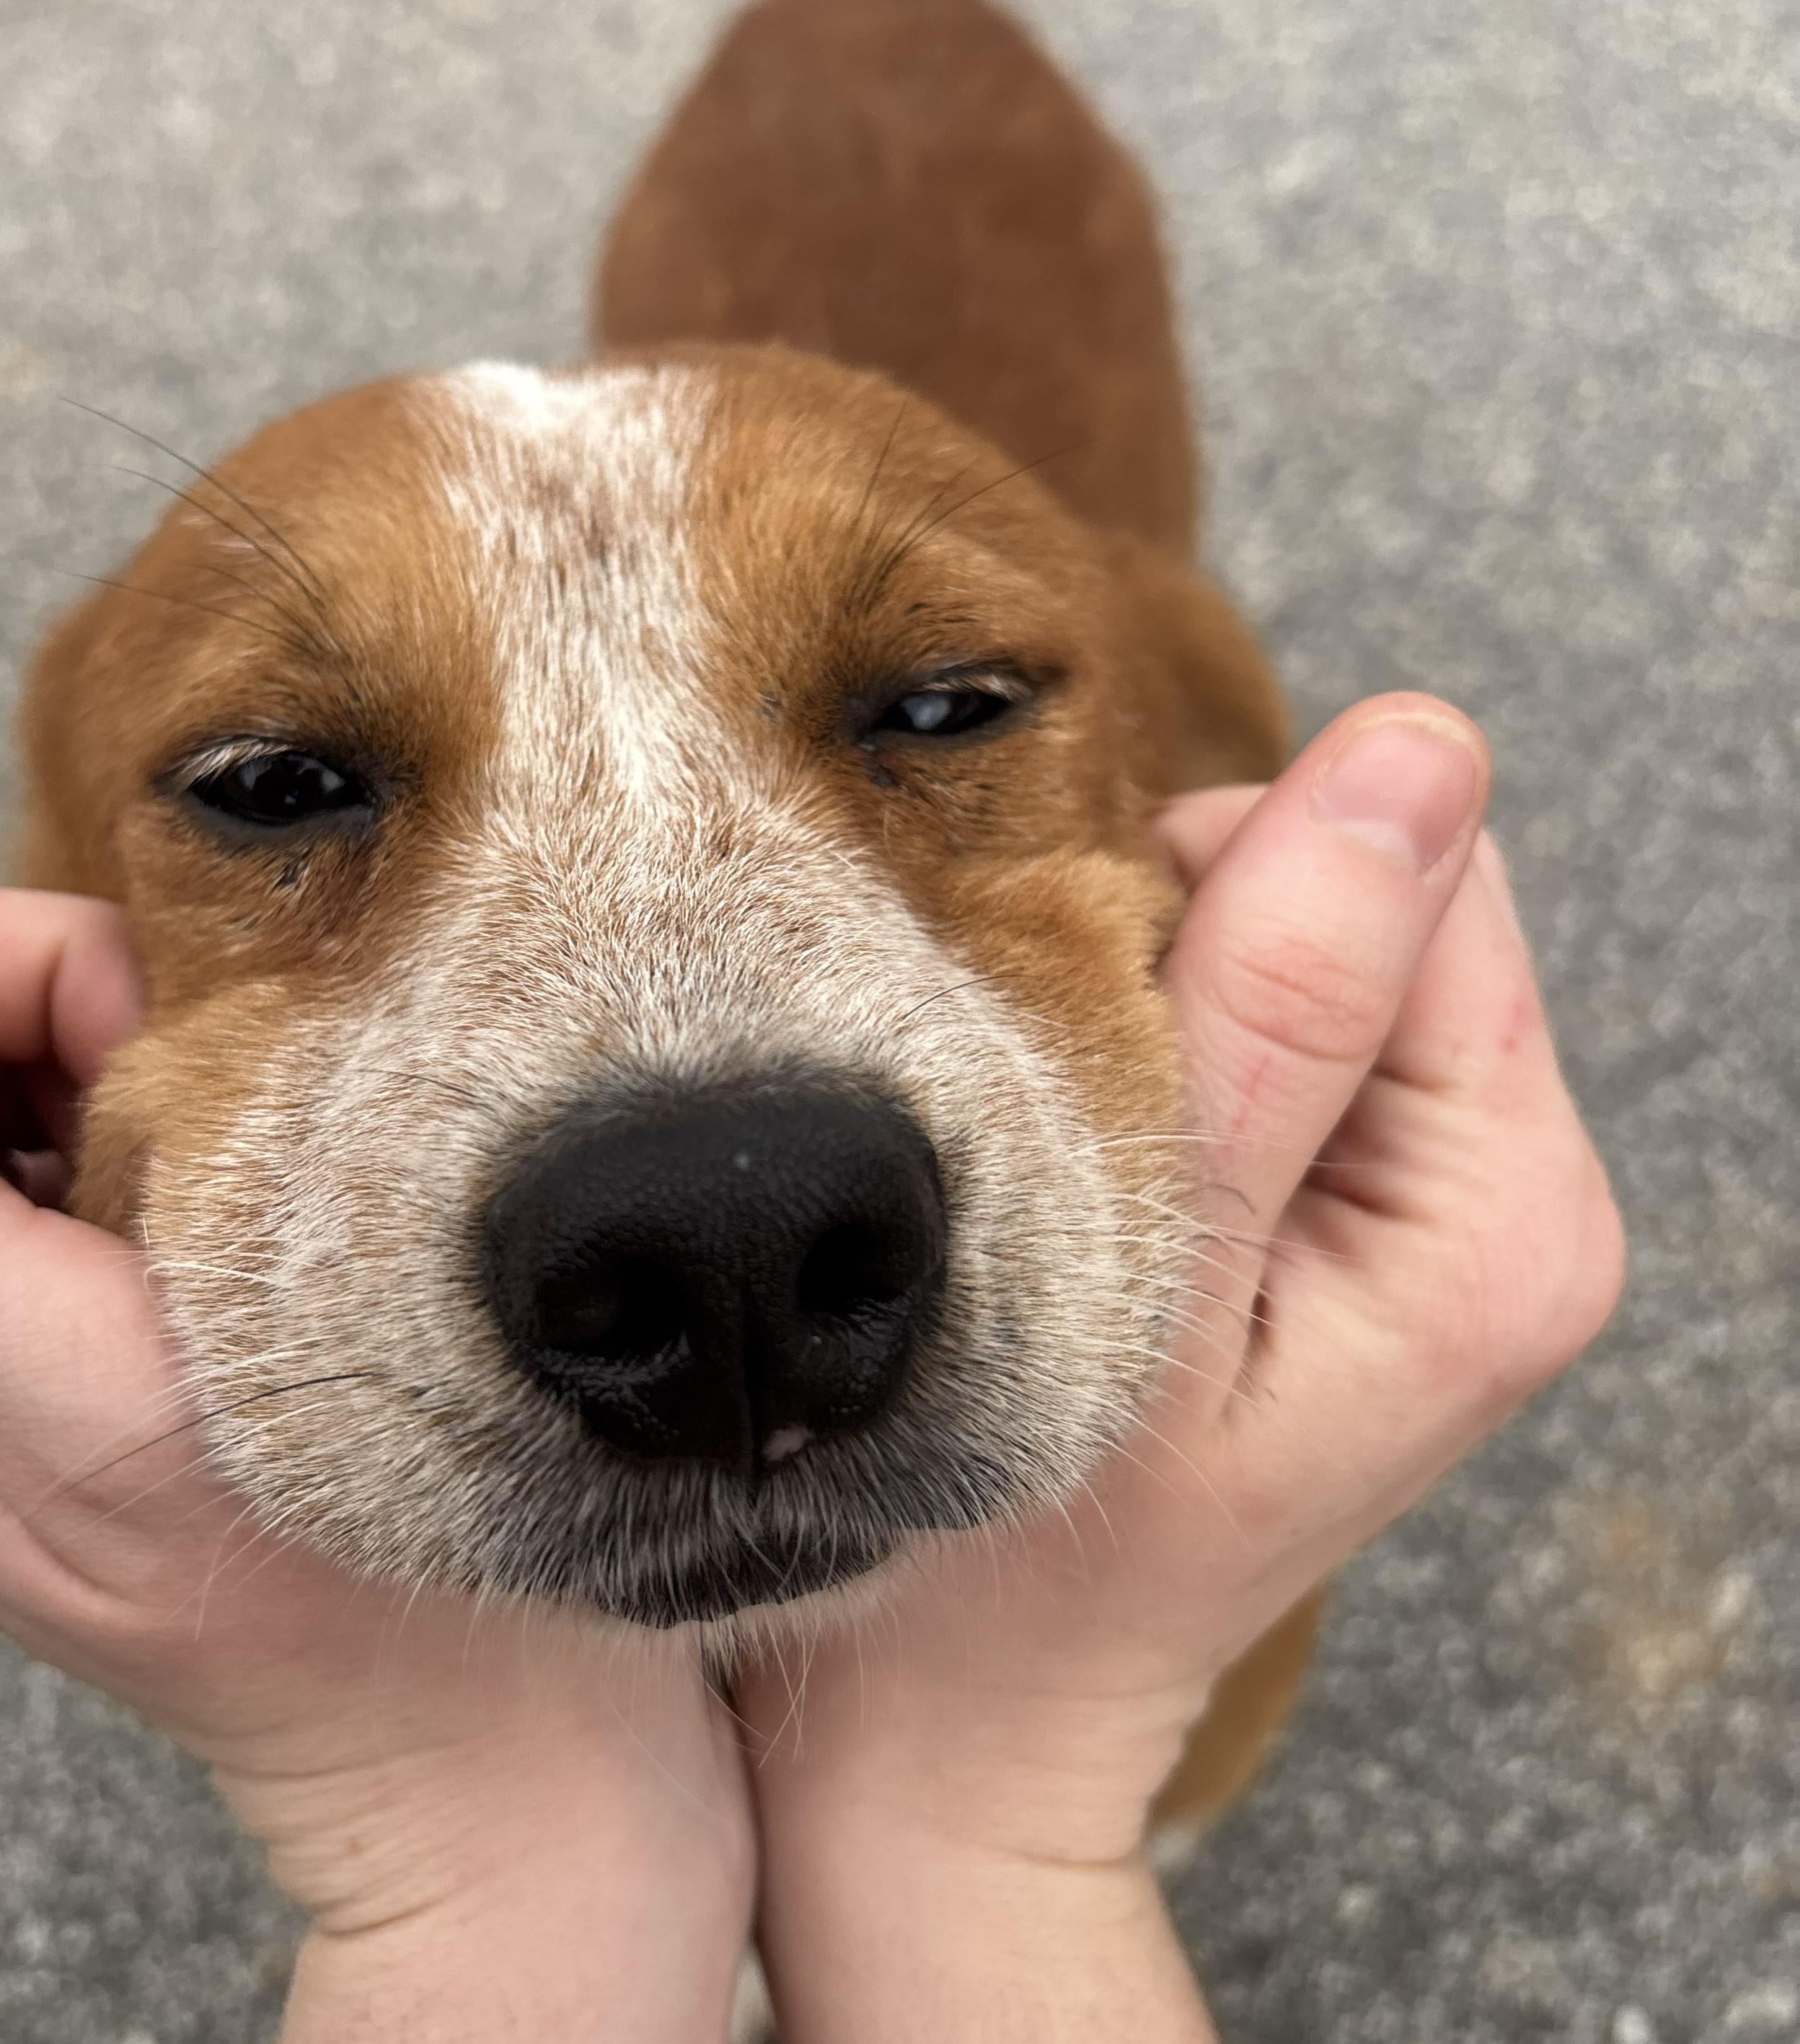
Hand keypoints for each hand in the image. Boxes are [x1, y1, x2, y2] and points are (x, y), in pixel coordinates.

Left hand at [0, 892, 752, 2042]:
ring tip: (253, 1211)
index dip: (48, 984)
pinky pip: (62, 1112)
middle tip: (234, 1165)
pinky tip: (248, 1228)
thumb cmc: (332, 1573)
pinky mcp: (24, 1320)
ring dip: (143, 1080)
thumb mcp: (91, 1400)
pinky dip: (169, 1120)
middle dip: (88, 1028)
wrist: (461, 1717)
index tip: (190, 1099)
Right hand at [740, 694, 1625, 2040]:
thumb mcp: (1150, 1267)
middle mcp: (1508, 1204)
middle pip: (1369, 903)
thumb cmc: (1022, 1543)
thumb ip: (1289, 1005)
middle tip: (1054, 1111)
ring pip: (1304, 950)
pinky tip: (1078, 1165)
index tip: (1067, 1024)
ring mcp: (1431, 1214)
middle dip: (1192, 950)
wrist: (959, 1724)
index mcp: (1502, 1214)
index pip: (1413, 875)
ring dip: (1158, 1001)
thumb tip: (1421, 744)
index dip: (1216, 893)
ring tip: (1054, 1152)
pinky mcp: (1349, 1220)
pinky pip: (1268, 1029)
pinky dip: (1155, 1046)